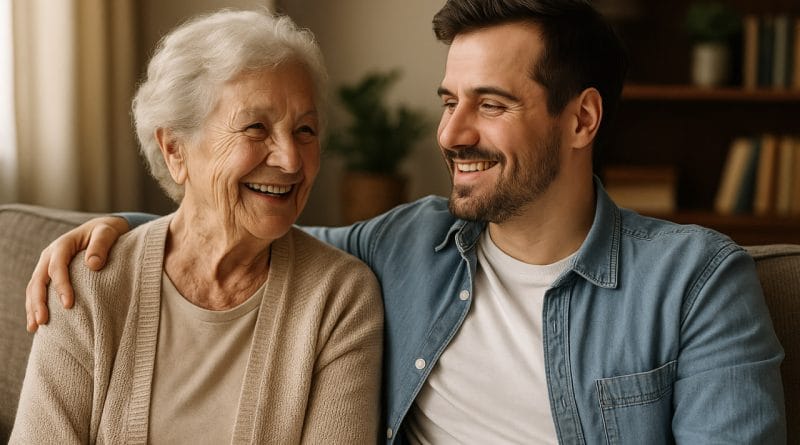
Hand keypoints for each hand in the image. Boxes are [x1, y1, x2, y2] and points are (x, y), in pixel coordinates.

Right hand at [25, 216, 129, 331]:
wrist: (101, 228)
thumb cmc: (106, 231)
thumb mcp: (107, 232)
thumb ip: (101, 245)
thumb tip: (93, 265)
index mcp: (63, 244)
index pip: (57, 267)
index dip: (61, 286)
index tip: (68, 305)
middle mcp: (50, 255)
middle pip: (38, 280)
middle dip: (38, 302)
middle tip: (42, 322)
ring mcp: (47, 265)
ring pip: (33, 287)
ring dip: (32, 307)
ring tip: (34, 327)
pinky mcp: (49, 273)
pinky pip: (38, 290)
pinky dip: (35, 305)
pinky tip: (36, 322)